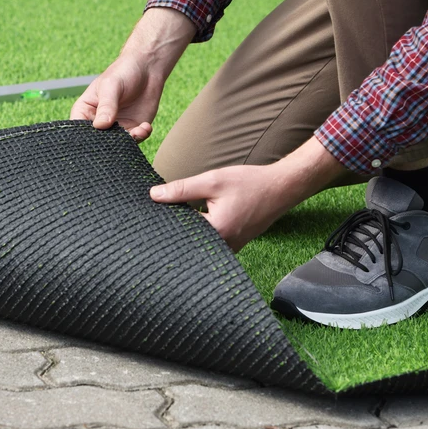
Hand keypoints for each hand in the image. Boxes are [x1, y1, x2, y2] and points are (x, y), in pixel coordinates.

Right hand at [70, 53, 160, 141]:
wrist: (147, 68)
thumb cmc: (123, 72)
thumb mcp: (111, 86)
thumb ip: (106, 105)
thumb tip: (100, 125)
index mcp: (85, 111)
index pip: (78, 130)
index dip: (83, 139)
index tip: (95, 141)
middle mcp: (98, 122)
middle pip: (97, 141)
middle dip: (108, 145)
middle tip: (120, 139)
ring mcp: (116, 127)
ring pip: (117, 144)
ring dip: (128, 141)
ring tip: (138, 131)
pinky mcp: (133, 128)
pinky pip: (135, 139)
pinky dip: (141, 136)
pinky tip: (145, 126)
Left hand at [150, 137, 346, 250]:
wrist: (281, 188)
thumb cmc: (249, 183)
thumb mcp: (212, 181)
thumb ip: (182, 189)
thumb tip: (153, 195)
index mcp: (215, 231)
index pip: (177, 230)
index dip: (162, 219)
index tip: (146, 214)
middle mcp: (222, 246)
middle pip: (186, 239)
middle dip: (171, 227)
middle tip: (153, 218)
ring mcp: (229, 248)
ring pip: (197, 241)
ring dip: (185, 229)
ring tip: (170, 216)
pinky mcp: (232, 244)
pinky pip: (208, 241)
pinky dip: (198, 230)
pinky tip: (191, 217)